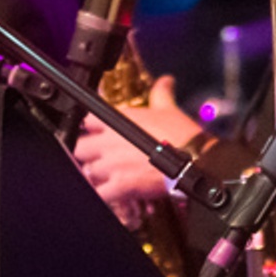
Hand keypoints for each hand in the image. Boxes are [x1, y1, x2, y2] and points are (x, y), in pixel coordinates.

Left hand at [73, 78, 194, 219]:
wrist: (195, 160)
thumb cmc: (181, 135)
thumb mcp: (169, 109)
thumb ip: (160, 93)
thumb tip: (165, 81)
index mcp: (117, 120)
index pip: (86, 120)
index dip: (89, 129)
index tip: (94, 135)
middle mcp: (109, 141)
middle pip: (80, 148)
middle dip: (87, 155)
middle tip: (98, 159)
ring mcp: (112, 164)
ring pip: (88, 172)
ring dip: (96, 176)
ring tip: (108, 178)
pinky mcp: (120, 185)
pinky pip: (100, 193)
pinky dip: (104, 195)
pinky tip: (111, 194)